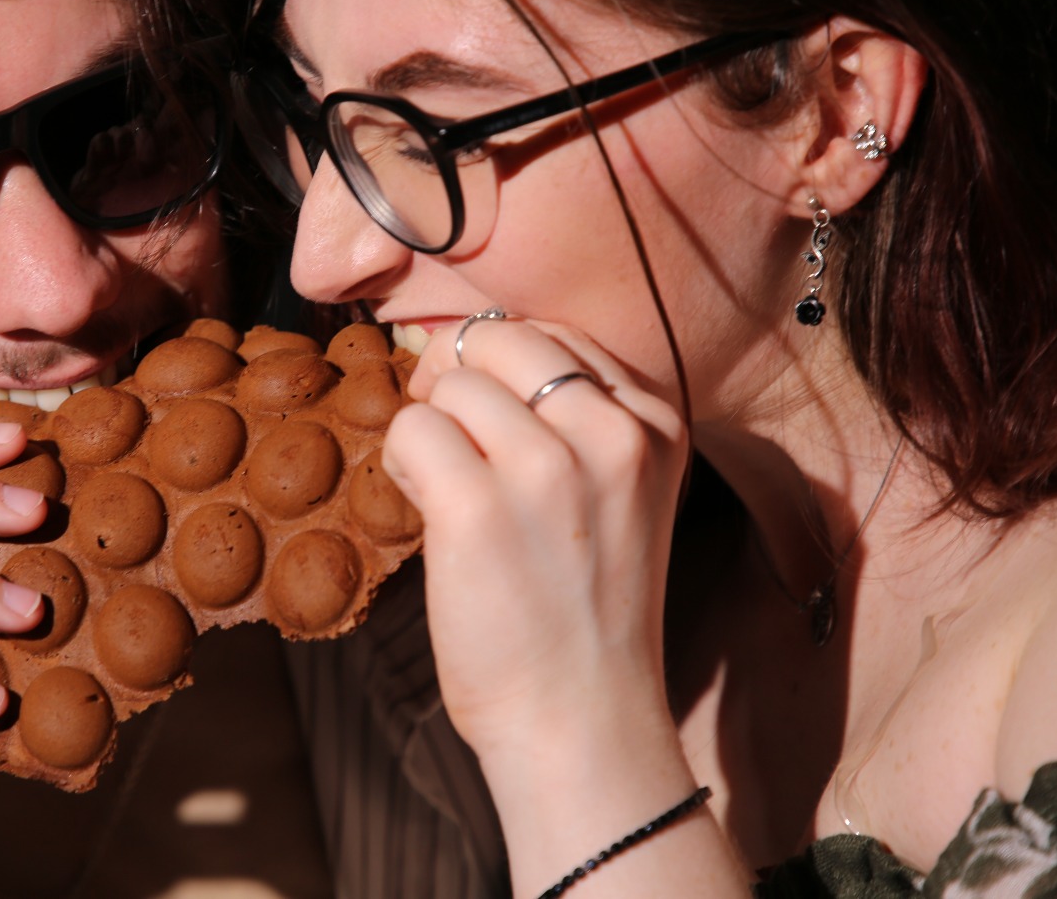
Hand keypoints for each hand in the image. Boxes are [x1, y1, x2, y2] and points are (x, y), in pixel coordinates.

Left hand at [382, 317, 688, 766]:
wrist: (581, 720)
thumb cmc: (582, 612)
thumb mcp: (619, 494)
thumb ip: (571, 421)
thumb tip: (466, 353)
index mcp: (654, 423)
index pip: (558, 336)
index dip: (503, 367)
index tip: (490, 424)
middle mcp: (613, 433)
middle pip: (498, 339)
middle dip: (457, 379)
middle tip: (451, 445)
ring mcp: (548, 468)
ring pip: (450, 384)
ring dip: (429, 432)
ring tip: (450, 497)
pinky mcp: (479, 507)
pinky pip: (412, 430)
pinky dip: (403, 465)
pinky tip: (428, 512)